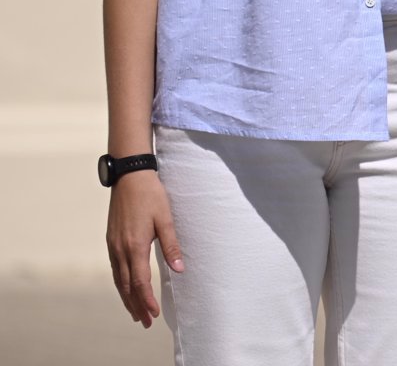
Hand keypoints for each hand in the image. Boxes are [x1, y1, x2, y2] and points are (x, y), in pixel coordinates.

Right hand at [106, 170, 181, 327]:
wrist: (130, 177)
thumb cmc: (151, 196)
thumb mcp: (166, 219)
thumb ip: (172, 246)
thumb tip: (180, 270)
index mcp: (135, 246)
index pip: (140, 282)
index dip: (146, 300)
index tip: (153, 314)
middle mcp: (120, 250)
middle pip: (127, 286)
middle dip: (136, 305)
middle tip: (145, 322)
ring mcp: (113, 246)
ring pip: (118, 280)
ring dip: (126, 298)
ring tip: (135, 312)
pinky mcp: (111, 241)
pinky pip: (115, 269)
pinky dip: (120, 284)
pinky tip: (126, 289)